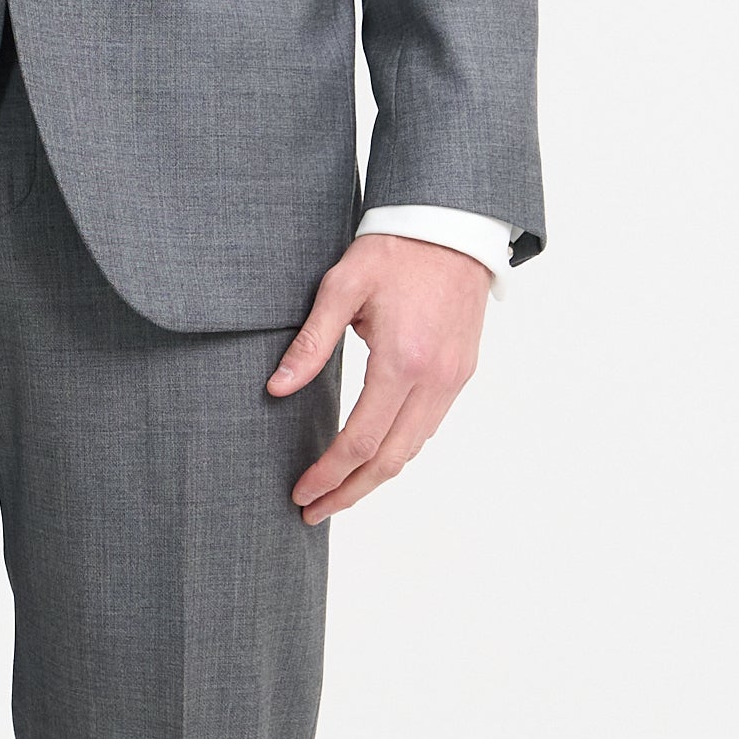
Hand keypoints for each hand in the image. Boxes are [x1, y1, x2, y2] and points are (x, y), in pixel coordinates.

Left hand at [266, 233, 489, 524]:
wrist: (451, 227)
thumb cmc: (393, 251)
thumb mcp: (340, 286)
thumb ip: (311, 342)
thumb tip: (277, 388)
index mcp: (401, 361)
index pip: (360, 440)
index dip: (328, 473)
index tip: (301, 493)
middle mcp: (434, 380)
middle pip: (390, 460)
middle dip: (350, 492)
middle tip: (313, 510)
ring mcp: (452, 380)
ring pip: (413, 449)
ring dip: (375, 477)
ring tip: (338, 491)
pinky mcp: (461, 373)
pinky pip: (428, 427)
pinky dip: (399, 450)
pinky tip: (373, 454)